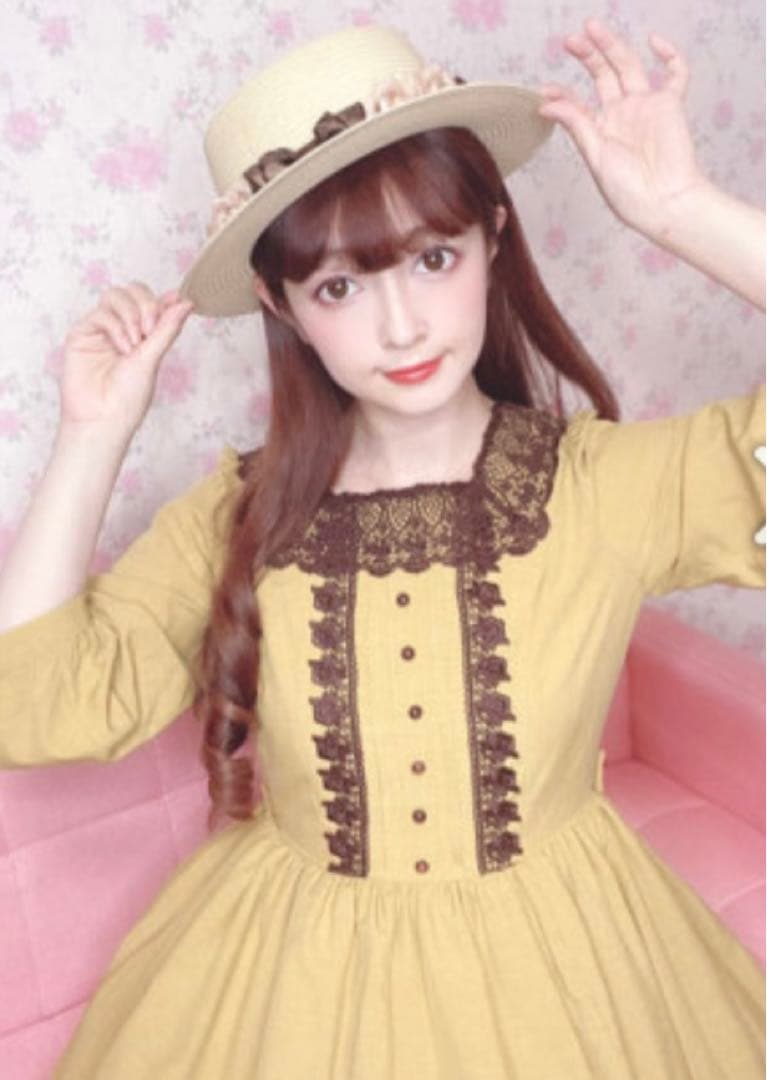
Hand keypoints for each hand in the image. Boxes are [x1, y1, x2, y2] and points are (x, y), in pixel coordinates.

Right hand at [60, 282, 194, 437]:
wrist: (103, 419)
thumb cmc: (128, 398)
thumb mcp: (153, 359)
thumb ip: (166, 329)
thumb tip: (186, 303)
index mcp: (143, 335)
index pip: (153, 302)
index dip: (165, 298)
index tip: (180, 300)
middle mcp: (122, 328)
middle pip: (133, 290)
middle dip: (146, 304)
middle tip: (150, 330)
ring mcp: (101, 329)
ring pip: (115, 295)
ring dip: (131, 314)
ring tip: (136, 342)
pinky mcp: (82, 333)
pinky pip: (100, 313)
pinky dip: (115, 327)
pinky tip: (123, 348)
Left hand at [536, 18, 707, 239]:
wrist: (663, 202)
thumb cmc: (629, 192)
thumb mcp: (595, 156)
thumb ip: (576, 125)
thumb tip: (546, 104)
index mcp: (600, 132)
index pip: (578, 104)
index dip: (561, 94)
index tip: (543, 91)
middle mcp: (622, 115)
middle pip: (603, 76)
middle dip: (587, 56)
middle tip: (570, 40)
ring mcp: (646, 107)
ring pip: (629, 66)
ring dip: (611, 46)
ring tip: (591, 29)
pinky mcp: (670, 105)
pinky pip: (675, 74)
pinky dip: (669, 55)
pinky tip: (654, 41)